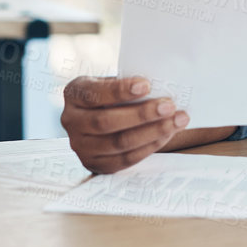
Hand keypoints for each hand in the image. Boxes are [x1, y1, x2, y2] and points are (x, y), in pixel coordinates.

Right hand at [61, 76, 188, 173]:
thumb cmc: (111, 94)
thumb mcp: (110, 82)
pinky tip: (166, 135)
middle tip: (169, 106)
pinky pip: (125, 159)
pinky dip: (149, 147)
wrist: (101, 115)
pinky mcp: (95, 164)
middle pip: (106, 122)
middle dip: (142, 114)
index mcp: (74, 93)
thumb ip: (126, 85)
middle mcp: (70, 121)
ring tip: (176, 121)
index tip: (146, 85)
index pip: (95, 94)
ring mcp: (81, 146)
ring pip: (118, 143)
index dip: (120, 91)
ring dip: (152, 132)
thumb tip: (159, 86)